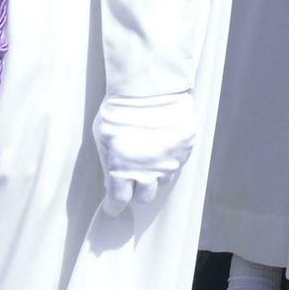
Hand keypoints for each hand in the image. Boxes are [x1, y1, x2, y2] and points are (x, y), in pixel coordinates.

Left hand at [94, 90, 195, 217]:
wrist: (152, 85)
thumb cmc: (121, 108)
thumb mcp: (103, 137)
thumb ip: (108, 163)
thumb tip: (111, 183)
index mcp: (123, 169)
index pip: (119, 201)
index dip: (114, 204)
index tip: (113, 204)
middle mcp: (148, 170)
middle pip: (144, 198)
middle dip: (136, 191)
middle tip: (133, 177)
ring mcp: (169, 160)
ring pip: (163, 180)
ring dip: (155, 173)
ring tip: (150, 154)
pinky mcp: (185, 148)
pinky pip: (177, 162)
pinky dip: (169, 157)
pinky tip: (163, 142)